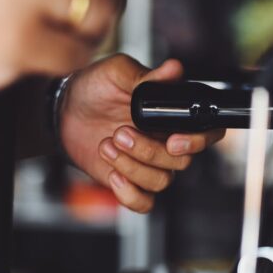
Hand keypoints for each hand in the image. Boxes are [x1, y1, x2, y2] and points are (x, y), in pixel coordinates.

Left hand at [59, 54, 225, 212]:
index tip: (173, 140)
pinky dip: (129, 193)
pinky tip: (113, 174)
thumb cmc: (94, 88)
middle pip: (182, 161)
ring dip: (132, 166)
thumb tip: (174, 69)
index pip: (208, 133)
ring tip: (107, 145)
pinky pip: (144, 202)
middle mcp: (167, 142)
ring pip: (162, 181)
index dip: (199, 141)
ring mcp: (150, 164)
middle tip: (121, 132)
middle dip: (149, 151)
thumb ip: (146, 75)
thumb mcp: (117, 73)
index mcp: (173, 116)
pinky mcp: (131, 181)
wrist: (64, 111)